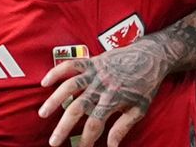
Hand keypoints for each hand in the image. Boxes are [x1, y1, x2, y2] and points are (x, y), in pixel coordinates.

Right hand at [38, 39, 168, 146]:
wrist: (153, 55)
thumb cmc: (146, 84)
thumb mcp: (140, 108)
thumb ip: (123, 127)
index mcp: (114, 99)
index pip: (95, 123)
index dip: (86, 139)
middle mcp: (102, 86)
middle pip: (78, 108)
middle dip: (64, 127)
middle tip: (54, 142)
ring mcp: (96, 72)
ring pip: (70, 86)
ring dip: (54, 100)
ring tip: (42, 114)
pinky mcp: (93, 61)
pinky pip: (72, 64)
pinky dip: (57, 71)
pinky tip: (45, 82)